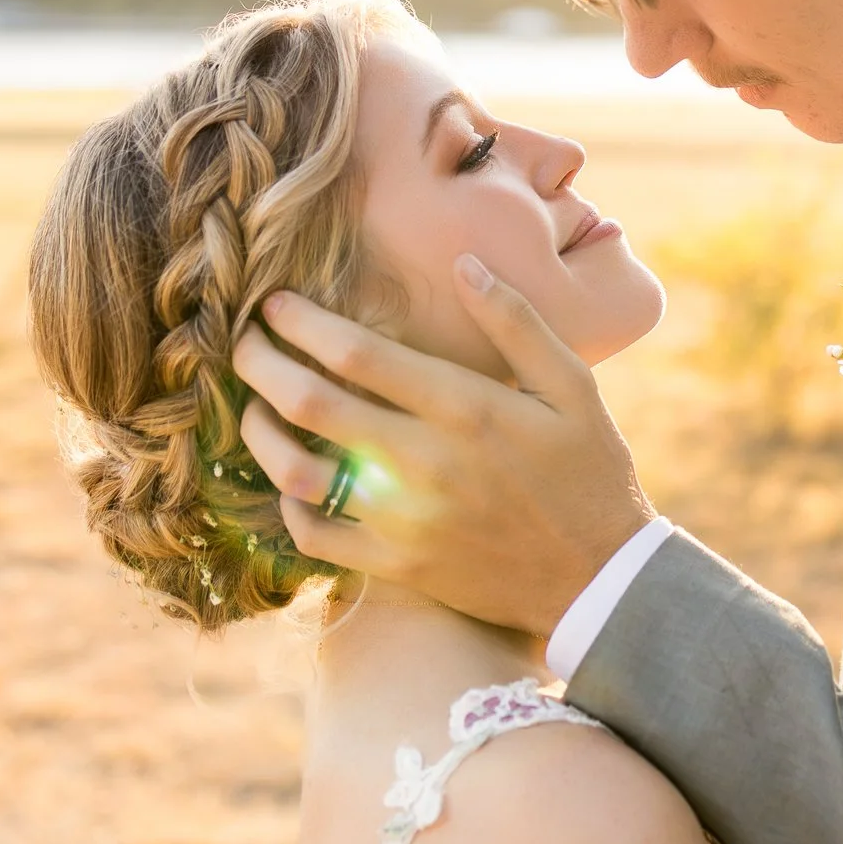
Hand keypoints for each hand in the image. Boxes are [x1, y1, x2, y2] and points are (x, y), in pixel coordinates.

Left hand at [230, 255, 655, 638]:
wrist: (599, 578)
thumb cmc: (589, 470)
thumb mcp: (573, 385)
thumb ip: (517, 322)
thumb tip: (464, 265)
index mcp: (466, 408)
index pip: (357, 353)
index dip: (303, 322)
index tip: (275, 303)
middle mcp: (425, 463)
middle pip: (311, 403)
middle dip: (262, 362)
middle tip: (243, 340)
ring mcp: (405, 520)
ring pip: (298, 472)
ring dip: (260, 432)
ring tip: (255, 405)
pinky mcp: (397, 566)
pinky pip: (316, 536)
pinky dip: (289, 504)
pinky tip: (288, 478)